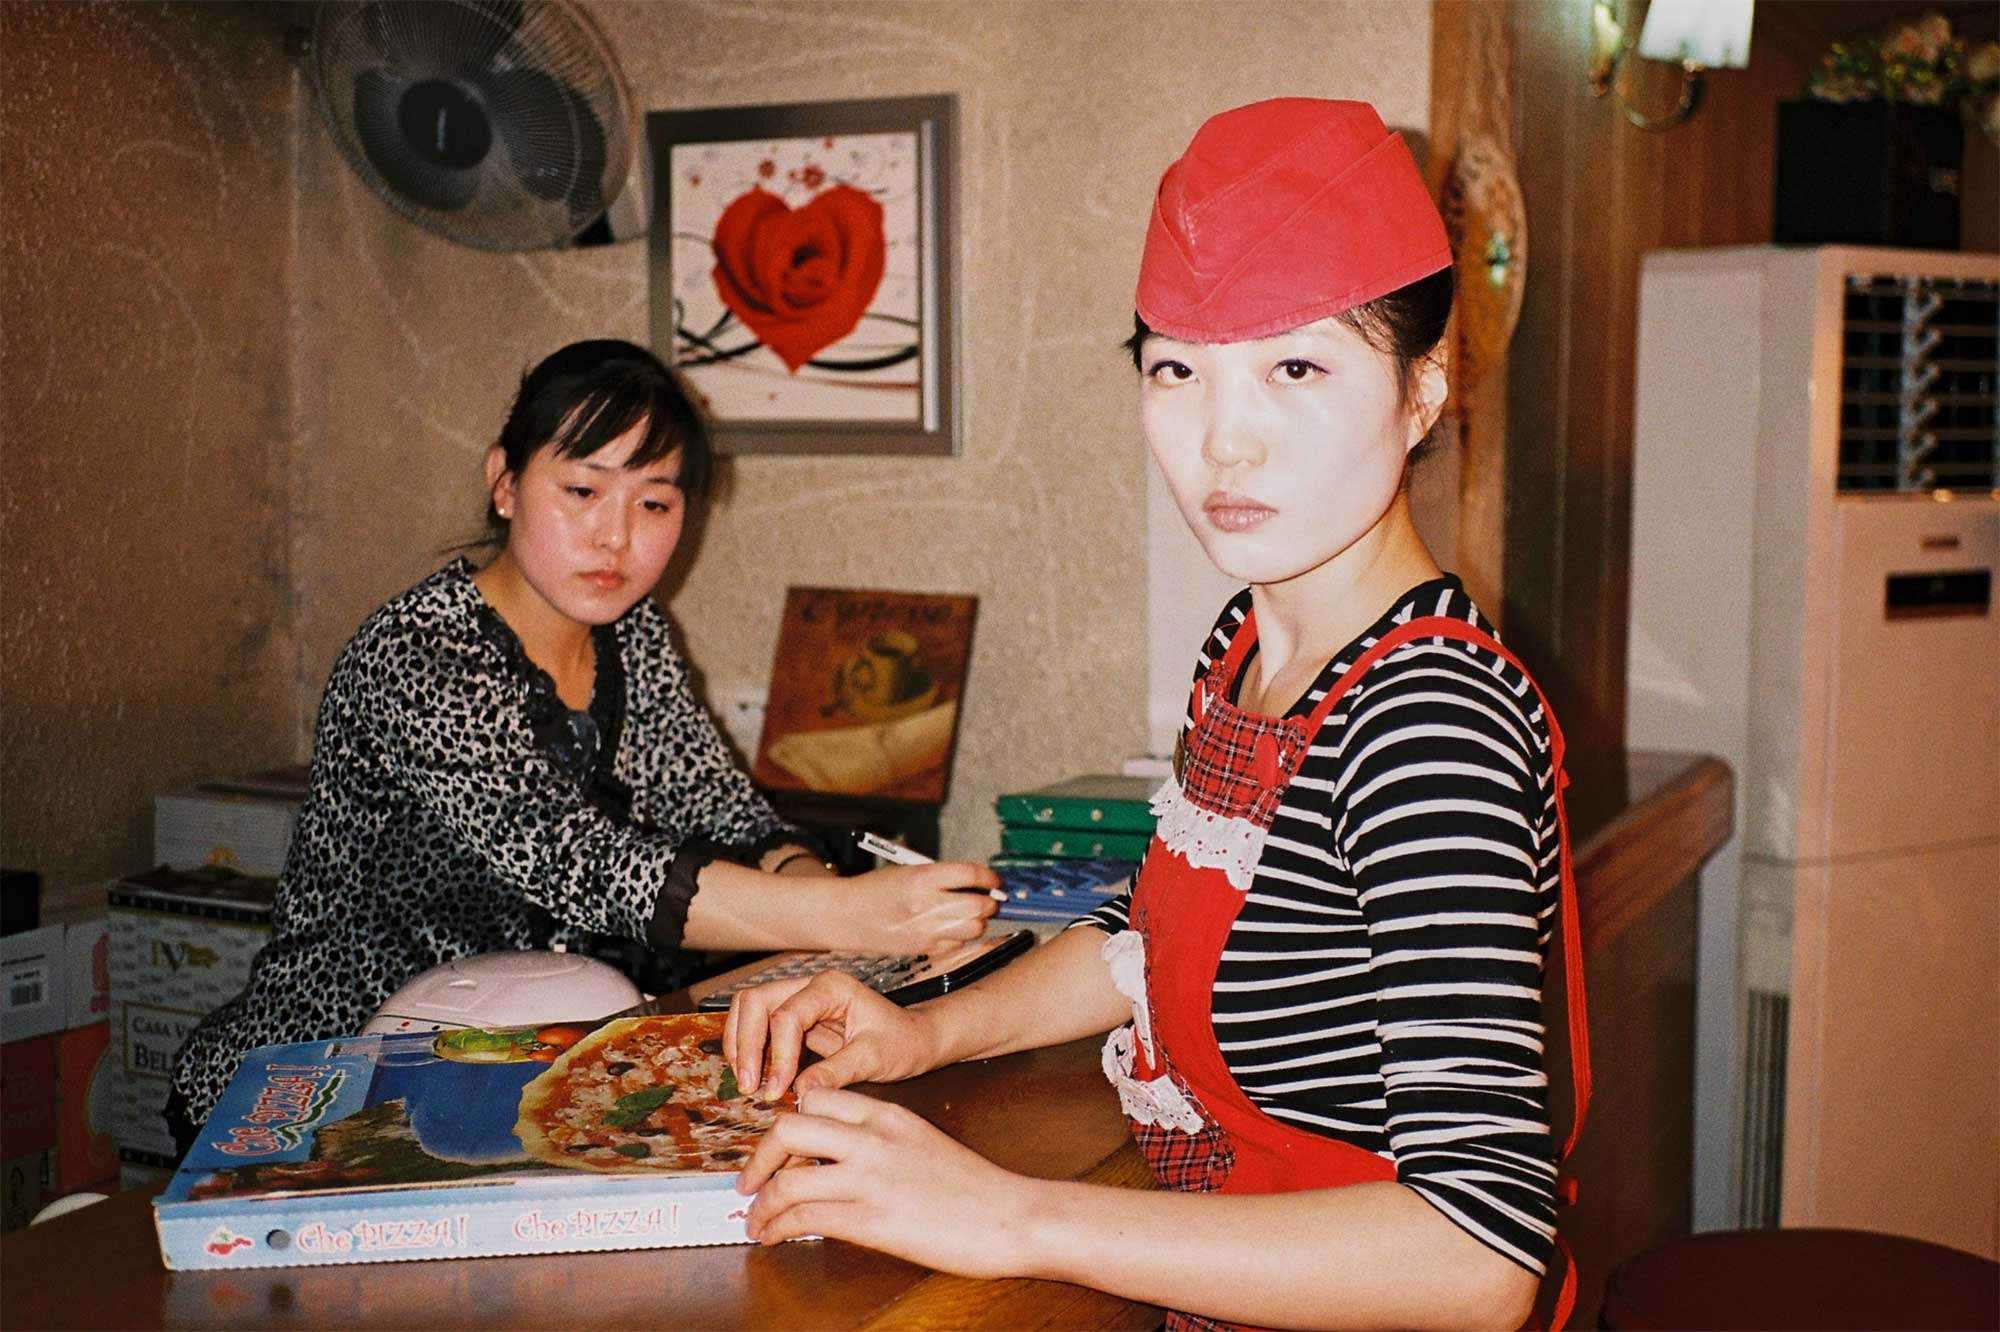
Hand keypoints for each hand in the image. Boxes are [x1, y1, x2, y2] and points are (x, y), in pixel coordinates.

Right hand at [725, 970, 937, 1100]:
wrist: (913, 1039)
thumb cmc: (901, 1043)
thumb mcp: (874, 1059)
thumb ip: (835, 1072)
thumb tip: (798, 1093)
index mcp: (832, 987)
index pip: (788, 1015)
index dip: (777, 1054)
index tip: (776, 1091)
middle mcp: (810, 985)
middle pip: (756, 1000)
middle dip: (745, 1044)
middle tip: (748, 1086)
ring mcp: (799, 998)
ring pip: (749, 1008)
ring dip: (741, 1044)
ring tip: (747, 1083)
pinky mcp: (794, 1017)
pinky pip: (758, 1025)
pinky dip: (748, 1048)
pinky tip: (754, 1076)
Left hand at [737, 1087, 1037, 1280]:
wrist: (1012, 1216)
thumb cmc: (974, 1188)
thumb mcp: (921, 1143)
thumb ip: (879, 1143)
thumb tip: (836, 1162)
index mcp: (888, 1113)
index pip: (817, 1097)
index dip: (787, 1123)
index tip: (777, 1148)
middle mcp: (873, 1137)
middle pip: (789, 1126)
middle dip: (760, 1156)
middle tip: (751, 1180)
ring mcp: (870, 1178)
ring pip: (787, 1178)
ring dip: (761, 1203)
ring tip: (756, 1220)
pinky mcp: (871, 1220)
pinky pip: (805, 1218)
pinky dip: (777, 1228)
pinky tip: (773, 1236)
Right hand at [837, 861, 999, 955]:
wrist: (846, 914)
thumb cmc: (876, 889)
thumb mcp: (907, 871)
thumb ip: (942, 876)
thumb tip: (976, 882)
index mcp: (922, 877)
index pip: (970, 875)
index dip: (988, 877)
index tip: (992, 880)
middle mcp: (926, 904)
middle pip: (978, 905)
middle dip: (988, 901)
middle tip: (987, 898)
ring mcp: (926, 929)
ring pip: (974, 928)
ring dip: (978, 920)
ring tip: (969, 913)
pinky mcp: (924, 948)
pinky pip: (957, 943)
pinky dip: (961, 936)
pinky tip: (950, 927)